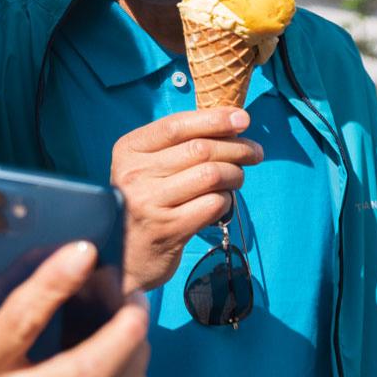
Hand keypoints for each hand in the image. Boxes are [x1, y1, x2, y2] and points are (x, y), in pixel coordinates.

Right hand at [110, 108, 261, 290]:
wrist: (123, 258)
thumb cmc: (144, 204)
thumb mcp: (145, 169)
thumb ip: (176, 146)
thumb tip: (229, 123)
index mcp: (128, 151)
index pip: (176, 126)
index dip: (214, 119)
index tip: (242, 119)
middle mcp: (134, 174)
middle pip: (200, 149)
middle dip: (236, 148)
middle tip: (254, 153)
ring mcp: (150, 202)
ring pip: (211, 175)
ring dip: (235, 174)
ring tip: (237, 179)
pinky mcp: (168, 229)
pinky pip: (214, 204)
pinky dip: (226, 201)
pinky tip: (221, 203)